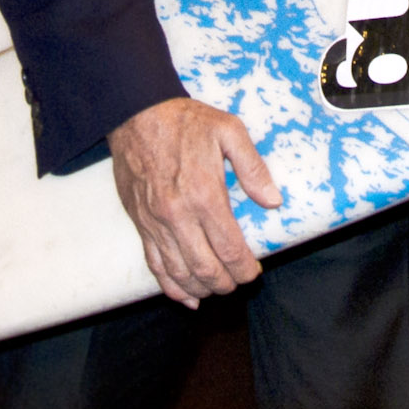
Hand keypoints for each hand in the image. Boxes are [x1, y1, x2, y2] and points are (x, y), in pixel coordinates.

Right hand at [109, 97, 282, 307]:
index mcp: (204, 194)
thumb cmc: (185, 121)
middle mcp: (178, 215)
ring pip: (179, 272)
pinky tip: (185, 294)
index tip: (254, 272)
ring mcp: (155, 222)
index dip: (244, 268)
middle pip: (205, 267)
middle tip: (237, 282)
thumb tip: (272, 201)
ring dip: (200, 288)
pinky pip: (154, 264)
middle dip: (225, 283)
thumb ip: (253, 168)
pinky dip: (170, 285)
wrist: (135, 113)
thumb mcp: (229, 131)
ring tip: (216, 289)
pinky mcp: (140, 223)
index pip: (229, 247)